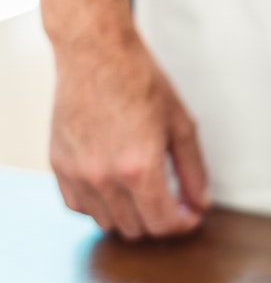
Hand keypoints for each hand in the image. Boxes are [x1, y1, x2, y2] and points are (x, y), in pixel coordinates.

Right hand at [48, 17, 208, 239]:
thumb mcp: (181, 125)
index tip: (191, 215)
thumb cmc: (139, 81)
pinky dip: (99, 206)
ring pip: (106, 222)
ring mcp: (76, 172)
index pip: (162, 224)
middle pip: (136, 228)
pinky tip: (116, 189)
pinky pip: (77, 206)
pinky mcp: (58, 164)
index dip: (183, 225)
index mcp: (139, 168)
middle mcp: (103, 177)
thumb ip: (193, 170)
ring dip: (130, 217)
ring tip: (146, 195)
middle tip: (174, 203)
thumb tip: (200, 203)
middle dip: (160, 221)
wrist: (96, 53)